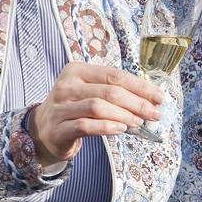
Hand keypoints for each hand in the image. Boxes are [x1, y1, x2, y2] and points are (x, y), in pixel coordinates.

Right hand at [29, 63, 163, 164]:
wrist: (43, 131)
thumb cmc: (74, 109)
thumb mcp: (90, 92)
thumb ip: (114, 91)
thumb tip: (150, 98)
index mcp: (77, 70)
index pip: (114, 75)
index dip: (140, 86)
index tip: (159, 97)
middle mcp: (67, 86)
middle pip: (109, 91)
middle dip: (137, 103)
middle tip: (154, 113)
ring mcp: (60, 107)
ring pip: (98, 107)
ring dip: (124, 115)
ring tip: (139, 122)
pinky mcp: (58, 129)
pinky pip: (86, 126)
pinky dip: (107, 127)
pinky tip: (121, 129)